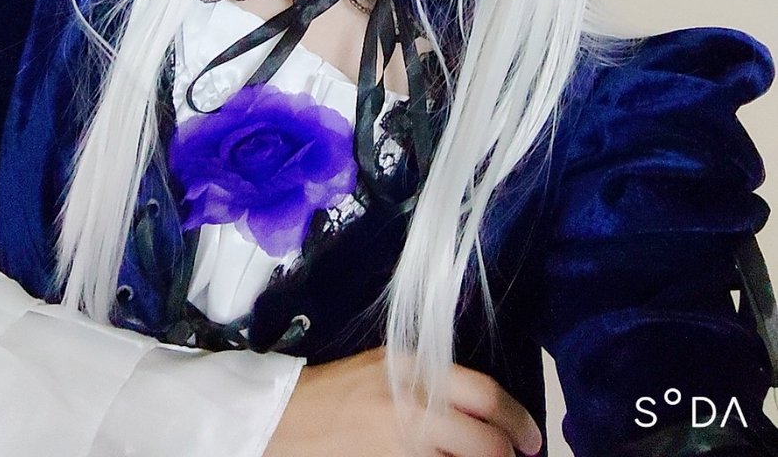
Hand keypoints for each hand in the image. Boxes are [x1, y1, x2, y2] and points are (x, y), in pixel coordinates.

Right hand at [264, 346, 542, 456]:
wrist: (284, 419)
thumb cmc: (340, 390)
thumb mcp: (388, 366)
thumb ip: (433, 381)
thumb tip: (483, 409)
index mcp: (416, 371)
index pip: (486, 396)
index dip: (518, 420)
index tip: (531, 438)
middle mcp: (415, 409)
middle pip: (487, 443)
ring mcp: (402, 448)